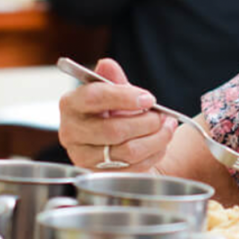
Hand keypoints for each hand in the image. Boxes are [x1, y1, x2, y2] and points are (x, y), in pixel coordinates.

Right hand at [58, 58, 177, 171]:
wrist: (116, 143)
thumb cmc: (113, 112)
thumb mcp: (113, 92)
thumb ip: (112, 79)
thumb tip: (107, 65)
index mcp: (71, 104)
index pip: (94, 97)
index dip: (124, 97)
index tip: (149, 99)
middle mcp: (71, 131)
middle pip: (114, 130)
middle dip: (147, 123)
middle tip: (164, 116)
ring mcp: (83, 156)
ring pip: (128, 151)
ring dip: (156, 139)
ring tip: (167, 128)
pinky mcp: (100, 174)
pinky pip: (134, 167)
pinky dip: (154, 154)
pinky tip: (160, 144)